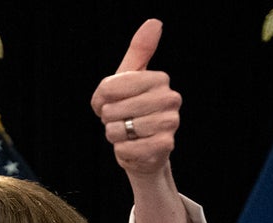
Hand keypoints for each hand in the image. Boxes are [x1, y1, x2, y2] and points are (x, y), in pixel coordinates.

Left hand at [90, 19, 180, 178]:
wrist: (144, 150)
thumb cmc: (133, 109)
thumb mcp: (130, 78)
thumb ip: (140, 50)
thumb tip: (155, 22)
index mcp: (160, 79)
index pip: (111, 87)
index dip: (102, 98)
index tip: (110, 101)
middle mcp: (170, 99)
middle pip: (113, 109)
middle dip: (109, 119)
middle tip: (121, 120)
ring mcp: (170, 123)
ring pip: (119, 130)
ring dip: (115, 135)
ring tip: (127, 133)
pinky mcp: (165, 146)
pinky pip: (126, 148)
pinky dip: (122, 151)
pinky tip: (132, 147)